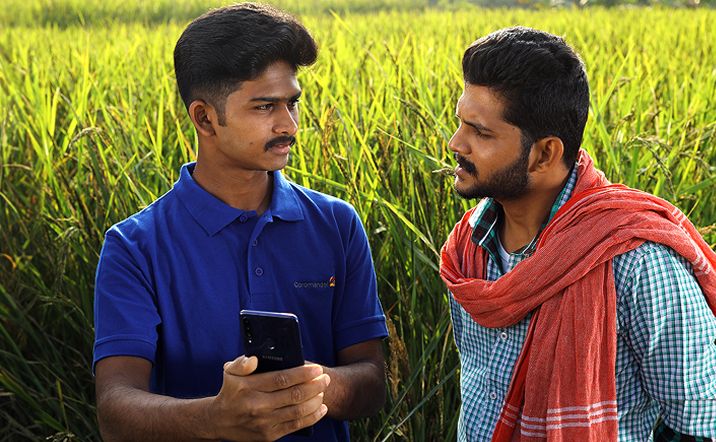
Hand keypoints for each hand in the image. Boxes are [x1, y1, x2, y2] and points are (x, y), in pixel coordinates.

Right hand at [207, 355, 329, 440]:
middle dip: (314, 386)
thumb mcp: (230, 372)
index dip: (302, 374)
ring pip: (297, 411)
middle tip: (325, 379)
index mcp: (249, 387)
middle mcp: (257, 405)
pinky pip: (295, 425)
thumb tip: (254, 359)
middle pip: (294, 395)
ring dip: (315, 401)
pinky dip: (312, 417)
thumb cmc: (230, 391)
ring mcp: (264, 422)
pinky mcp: (269, 435)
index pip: (281, 379)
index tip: (317, 369)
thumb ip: (242, 363)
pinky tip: (321, 408)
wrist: (218, 421)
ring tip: (323, 391)